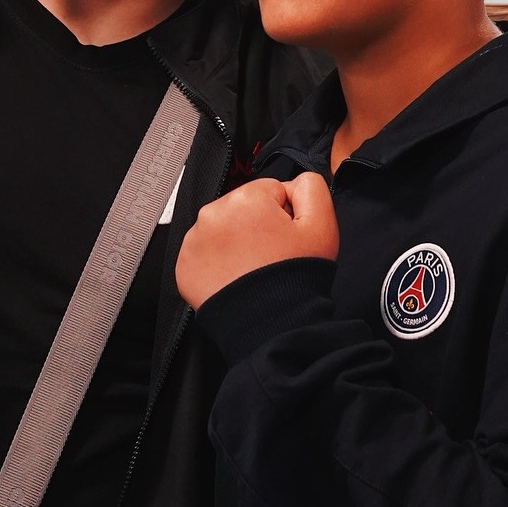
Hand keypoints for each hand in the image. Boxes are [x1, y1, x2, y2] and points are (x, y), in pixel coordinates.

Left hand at [176, 171, 338, 309]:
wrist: (272, 325)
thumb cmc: (295, 276)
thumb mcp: (322, 224)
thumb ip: (311, 187)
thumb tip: (294, 182)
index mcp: (246, 198)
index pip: (270, 191)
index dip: (284, 215)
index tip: (287, 238)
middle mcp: (213, 213)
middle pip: (243, 208)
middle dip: (257, 226)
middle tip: (271, 255)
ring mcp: (195, 240)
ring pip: (223, 229)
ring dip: (236, 243)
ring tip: (253, 269)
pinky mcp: (184, 265)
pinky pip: (205, 254)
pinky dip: (218, 263)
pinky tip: (236, 277)